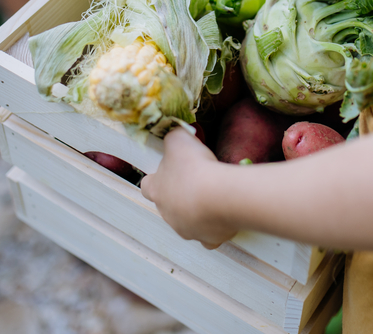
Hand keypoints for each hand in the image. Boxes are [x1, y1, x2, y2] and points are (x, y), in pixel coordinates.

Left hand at [141, 129, 237, 249]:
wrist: (218, 196)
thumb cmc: (194, 166)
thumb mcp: (179, 139)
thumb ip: (174, 136)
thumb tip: (176, 134)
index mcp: (157, 189)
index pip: (148, 186)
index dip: (158, 178)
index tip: (171, 171)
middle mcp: (167, 213)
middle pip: (169, 205)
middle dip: (181, 195)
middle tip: (198, 181)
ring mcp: (186, 229)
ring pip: (188, 222)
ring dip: (198, 211)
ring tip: (214, 196)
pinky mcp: (208, 239)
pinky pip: (209, 237)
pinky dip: (215, 228)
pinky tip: (223, 216)